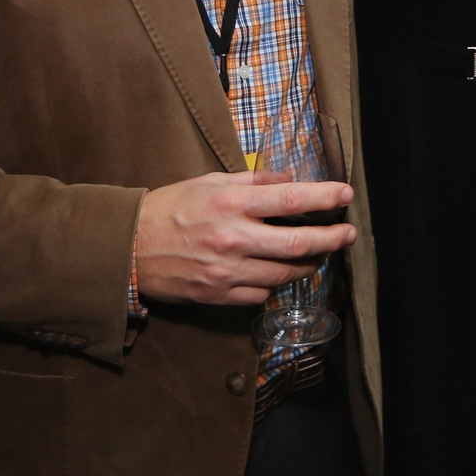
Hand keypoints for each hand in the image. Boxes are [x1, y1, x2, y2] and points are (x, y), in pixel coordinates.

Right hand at [131, 170, 357, 305]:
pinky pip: (261, 293)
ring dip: (309, 264)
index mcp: (231, 205)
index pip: (291, 200)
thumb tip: (288, 180)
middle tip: (348, 234)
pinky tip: (280, 271)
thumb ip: (251, 182)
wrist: (128, 248)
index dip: (325, 198)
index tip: (346, 194)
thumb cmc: (169, 208)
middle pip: (298, 244)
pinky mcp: (220, 296)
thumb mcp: (209, 183)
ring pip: (285, 274)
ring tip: (320, 254)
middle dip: (331, 239)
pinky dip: (276, 282)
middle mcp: (233, 239)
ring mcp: (227, 272)